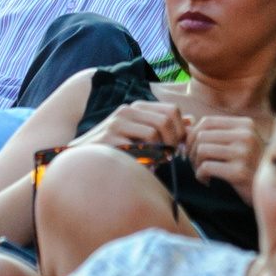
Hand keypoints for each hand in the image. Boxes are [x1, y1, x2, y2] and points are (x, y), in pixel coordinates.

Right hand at [74, 98, 188, 153]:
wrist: (82, 160)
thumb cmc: (117, 150)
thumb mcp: (141, 135)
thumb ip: (165, 128)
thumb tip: (192, 121)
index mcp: (137, 107)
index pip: (172, 110)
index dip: (181, 130)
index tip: (179, 148)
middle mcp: (127, 110)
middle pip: (166, 120)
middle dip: (173, 142)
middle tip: (170, 158)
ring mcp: (116, 123)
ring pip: (154, 133)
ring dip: (160, 152)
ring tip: (155, 164)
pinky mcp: (109, 138)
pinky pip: (139, 148)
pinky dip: (146, 160)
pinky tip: (142, 168)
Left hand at [186, 114, 264, 197]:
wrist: (271, 189)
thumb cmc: (250, 165)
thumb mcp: (238, 144)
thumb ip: (215, 135)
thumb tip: (185, 128)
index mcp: (245, 125)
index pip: (207, 121)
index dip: (192, 134)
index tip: (189, 148)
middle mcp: (245, 135)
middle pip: (202, 136)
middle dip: (191, 151)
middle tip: (193, 163)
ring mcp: (243, 153)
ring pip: (202, 150)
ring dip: (195, 164)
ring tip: (201, 172)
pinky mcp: (239, 172)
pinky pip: (206, 167)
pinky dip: (200, 175)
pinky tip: (206, 180)